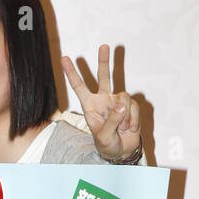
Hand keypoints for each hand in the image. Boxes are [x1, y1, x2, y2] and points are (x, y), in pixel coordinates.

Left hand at [60, 44, 141, 162]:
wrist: (122, 152)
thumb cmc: (107, 145)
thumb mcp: (104, 137)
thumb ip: (111, 121)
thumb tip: (121, 105)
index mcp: (90, 106)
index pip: (79, 87)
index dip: (72, 74)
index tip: (64, 59)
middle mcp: (104, 100)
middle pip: (103, 77)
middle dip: (104, 61)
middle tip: (104, 46)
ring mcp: (117, 102)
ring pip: (124, 97)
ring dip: (125, 116)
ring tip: (123, 129)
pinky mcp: (130, 106)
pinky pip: (134, 107)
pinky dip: (133, 119)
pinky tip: (130, 128)